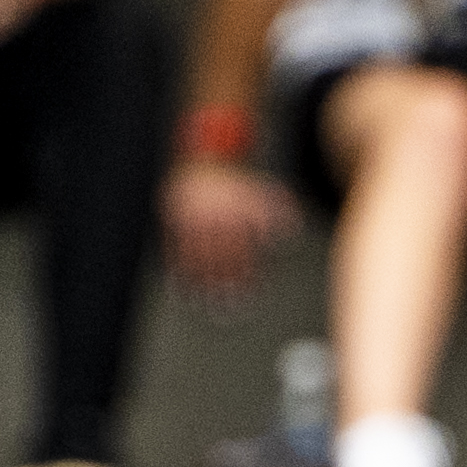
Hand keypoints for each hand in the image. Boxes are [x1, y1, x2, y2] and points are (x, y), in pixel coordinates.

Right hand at [166, 154, 295, 298]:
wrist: (203, 159)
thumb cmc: (235, 183)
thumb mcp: (259, 192)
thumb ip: (277, 210)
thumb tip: (292, 229)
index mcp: (234, 210)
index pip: (242, 249)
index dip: (245, 274)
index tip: (247, 294)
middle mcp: (212, 216)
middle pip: (220, 257)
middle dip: (224, 284)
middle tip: (227, 307)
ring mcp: (191, 219)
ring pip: (196, 256)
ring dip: (201, 284)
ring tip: (205, 304)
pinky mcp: (173, 220)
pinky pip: (174, 250)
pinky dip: (178, 270)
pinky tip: (182, 288)